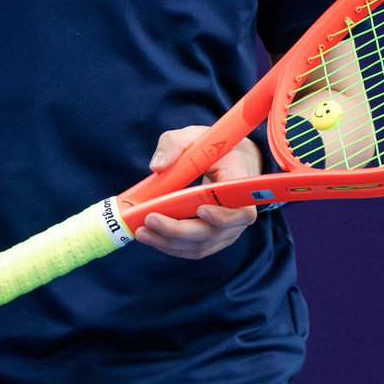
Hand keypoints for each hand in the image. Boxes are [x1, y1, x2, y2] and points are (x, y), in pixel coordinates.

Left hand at [133, 127, 260, 260]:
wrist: (228, 161)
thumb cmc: (212, 148)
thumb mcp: (193, 135)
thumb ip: (173, 144)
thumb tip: (157, 166)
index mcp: (240, 184)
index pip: (241, 210)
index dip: (223, 216)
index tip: (200, 209)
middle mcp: (239, 213)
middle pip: (213, 233)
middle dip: (179, 230)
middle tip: (150, 220)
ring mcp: (228, 229)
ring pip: (200, 245)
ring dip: (169, 242)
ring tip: (142, 232)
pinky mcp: (215, 238)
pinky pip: (194, 248)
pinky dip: (171, 246)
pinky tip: (151, 237)